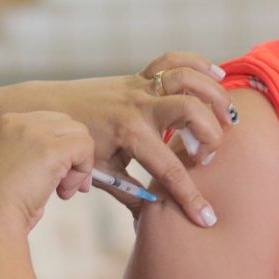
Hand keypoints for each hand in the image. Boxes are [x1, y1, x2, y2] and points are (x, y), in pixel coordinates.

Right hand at [0, 112, 96, 235]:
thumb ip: (15, 160)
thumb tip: (48, 167)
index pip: (39, 124)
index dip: (51, 150)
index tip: (46, 179)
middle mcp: (12, 122)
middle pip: (61, 123)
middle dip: (69, 154)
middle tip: (63, 188)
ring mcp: (31, 132)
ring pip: (77, 132)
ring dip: (78, 162)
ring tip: (63, 191)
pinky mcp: (50, 149)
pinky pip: (85, 146)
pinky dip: (84, 170)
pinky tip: (65, 191)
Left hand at [35, 52, 234, 227]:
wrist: (51, 108)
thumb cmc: (76, 144)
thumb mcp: (101, 171)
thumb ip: (128, 192)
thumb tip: (149, 219)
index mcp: (129, 133)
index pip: (168, 168)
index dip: (189, 196)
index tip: (206, 217)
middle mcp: (138, 105)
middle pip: (189, 109)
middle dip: (209, 135)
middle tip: (207, 157)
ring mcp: (140, 86)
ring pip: (186, 78)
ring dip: (213, 94)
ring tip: (227, 116)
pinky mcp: (140, 75)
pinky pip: (173, 60)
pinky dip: (198, 63)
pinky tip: (216, 74)